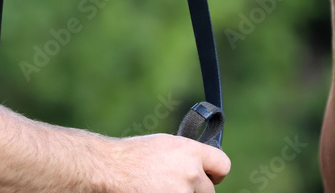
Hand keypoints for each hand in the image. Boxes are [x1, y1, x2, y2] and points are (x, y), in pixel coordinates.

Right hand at [110, 133, 230, 191]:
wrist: (111, 170)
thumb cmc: (133, 156)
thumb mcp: (165, 145)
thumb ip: (188, 157)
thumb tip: (202, 170)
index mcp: (190, 152)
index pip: (223, 165)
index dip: (215, 173)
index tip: (209, 177)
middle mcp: (190, 173)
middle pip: (209, 192)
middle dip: (195, 191)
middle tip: (174, 185)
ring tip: (159, 188)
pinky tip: (153, 191)